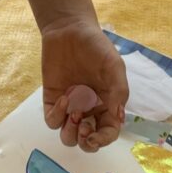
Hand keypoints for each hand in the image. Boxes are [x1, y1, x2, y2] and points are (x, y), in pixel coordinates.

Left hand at [41, 20, 127, 151]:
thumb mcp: (114, 66)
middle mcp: (89, 110)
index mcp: (107, 105)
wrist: (70, 30)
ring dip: (70, 133)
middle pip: (87, 140)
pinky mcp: (52, 101)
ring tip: (74, 115)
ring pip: (68, 136)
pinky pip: (52, 120)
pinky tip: (64, 99)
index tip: (96, 137)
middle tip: (84, 129)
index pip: (108, 132)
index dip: (103, 140)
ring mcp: (70, 107)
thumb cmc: (96, 47)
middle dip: (86, 142)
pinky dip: (57, 116)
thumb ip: (119, 91)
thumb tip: (119, 118)